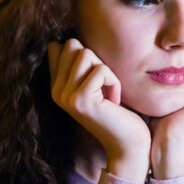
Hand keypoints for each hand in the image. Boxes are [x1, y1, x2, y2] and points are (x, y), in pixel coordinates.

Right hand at [48, 39, 150, 182]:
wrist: (127, 144)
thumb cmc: (118, 112)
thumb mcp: (95, 85)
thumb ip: (80, 66)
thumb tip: (70, 39)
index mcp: (56, 86)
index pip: (56, 47)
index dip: (81, 53)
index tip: (94, 77)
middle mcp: (56, 91)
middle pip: (72, 46)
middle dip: (96, 60)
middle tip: (103, 85)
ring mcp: (65, 96)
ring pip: (86, 54)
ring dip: (106, 71)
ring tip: (108, 93)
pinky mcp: (80, 99)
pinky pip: (101, 70)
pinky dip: (114, 82)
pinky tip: (114, 101)